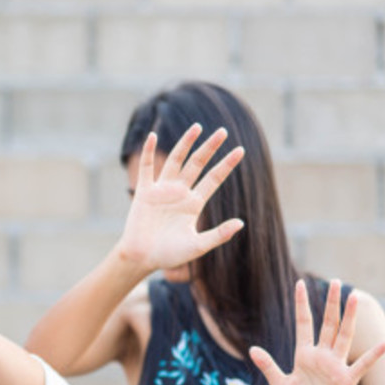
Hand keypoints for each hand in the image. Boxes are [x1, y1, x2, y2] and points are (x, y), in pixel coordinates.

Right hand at [117, 124, 244, 272]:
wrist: (142, 258)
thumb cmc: (170, 254)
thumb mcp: (198, 246)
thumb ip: (218, 235)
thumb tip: (241, 223)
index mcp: (194, 204)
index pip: (214, 179)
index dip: (226, 164)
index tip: (240, 150)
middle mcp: (180, 192)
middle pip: (197, 164)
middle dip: (209, 147)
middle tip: (222, 130)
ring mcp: (162, 190)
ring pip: (175, 160)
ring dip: (185, 144)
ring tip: (197, 127)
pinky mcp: (144, 192)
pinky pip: (147, 168)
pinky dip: (148, 152)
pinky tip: (152, 136)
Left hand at [249, 280, 384, 384]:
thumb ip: (268, 367)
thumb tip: (251, 349)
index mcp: (305, 353)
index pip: (303, 322)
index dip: (301, 304)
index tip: (300, 283)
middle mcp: (322, 354)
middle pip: (327, 323)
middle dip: (331, 303)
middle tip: (336, 282)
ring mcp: (336, 364)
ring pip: (343, 335)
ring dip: (349, 317)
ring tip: (354, 297)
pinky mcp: (347, 379)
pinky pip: (362, 364)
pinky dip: (373, 354)